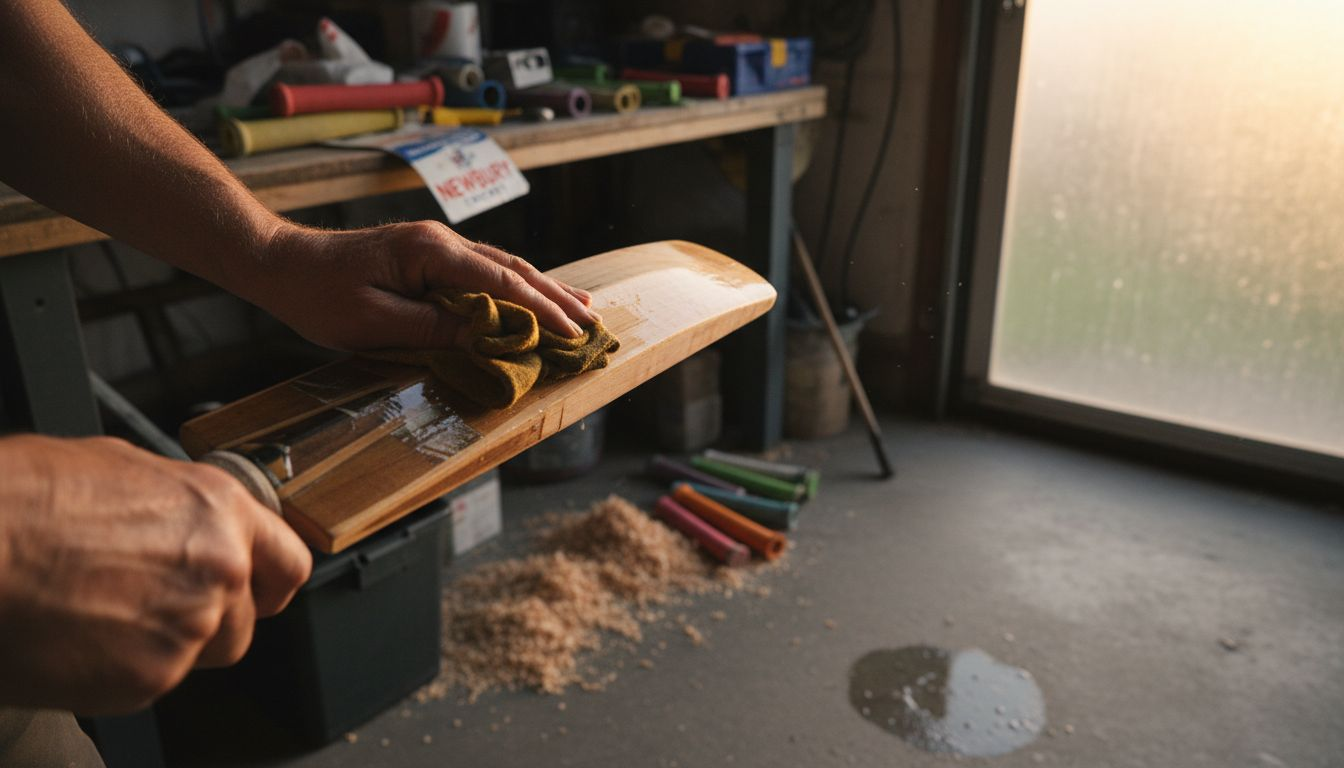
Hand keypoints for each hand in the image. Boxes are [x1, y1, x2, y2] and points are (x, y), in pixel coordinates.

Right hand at [0, 435, 311, 714]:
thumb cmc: (28, 499)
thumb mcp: (121, 468)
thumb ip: (178, 505)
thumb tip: (185, 517)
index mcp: (220, 512)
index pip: (289, 563)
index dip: (269, 583)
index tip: (257, 593)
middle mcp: (220, 570)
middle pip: (241, 621)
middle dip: (205, 621)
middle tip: (148, 605)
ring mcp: (188, 628)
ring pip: (197, 655)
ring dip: (162, 645)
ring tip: (101, 613)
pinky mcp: (149, 677)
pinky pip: (151, 682)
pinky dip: (121, 669)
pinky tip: (80, 636)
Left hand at [242, 221, 599, 350]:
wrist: (281, 263)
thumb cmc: (319, 297)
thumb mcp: (375, 323)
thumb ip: (435, 327)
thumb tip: (490, 334)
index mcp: (432, 253)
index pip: (503, 282)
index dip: (542, 310)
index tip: (574, 333)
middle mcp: (441, 242)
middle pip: (513, 268)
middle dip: (555, 297)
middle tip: (593, 322)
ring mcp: (436, 246)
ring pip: (502, 267)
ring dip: (542, 288)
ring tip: (579, 306)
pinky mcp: (427, 258)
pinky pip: (483, 272)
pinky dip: (514, 286)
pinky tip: (531, 295)